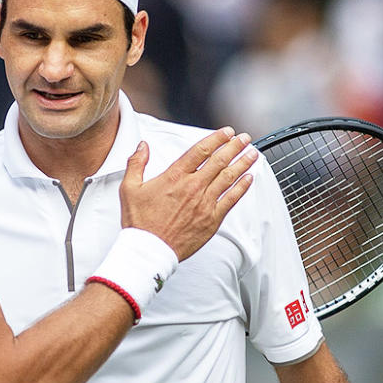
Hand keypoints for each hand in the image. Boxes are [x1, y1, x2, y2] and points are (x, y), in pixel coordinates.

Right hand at [119, 127, 257, 260]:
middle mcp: (193, 187)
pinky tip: (249, 179)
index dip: (217, 138)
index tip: (227, 132)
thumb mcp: (129, 188)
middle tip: (244, 138)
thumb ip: (136, 163)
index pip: (201, 151)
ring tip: (252, 153)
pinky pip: (231, 199)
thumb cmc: (140, 222)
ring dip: (243, 163)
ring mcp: (204, 203)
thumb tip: (143, 146)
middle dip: (234, 147)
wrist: (150, 249)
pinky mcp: (212, 219)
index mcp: (174, 176)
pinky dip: (242, 187)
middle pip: (219, 160)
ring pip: (229, 177)